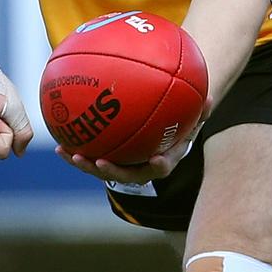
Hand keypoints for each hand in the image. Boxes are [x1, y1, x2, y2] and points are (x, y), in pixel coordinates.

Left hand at [56, 97, 211, 183]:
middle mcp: (140, 165)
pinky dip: (76, 147)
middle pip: (124, 174)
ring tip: (67, 152)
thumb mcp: (193, 115)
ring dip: (84, 162)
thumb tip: (212, 97)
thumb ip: (202, 109)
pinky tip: (59, 137)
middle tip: (96, 161)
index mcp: (162, 158)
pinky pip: (92, 152)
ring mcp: (123, 163)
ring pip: (102, 167)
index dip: (157, 165)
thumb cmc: (180, 119)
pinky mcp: (108, 156)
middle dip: (108, 170)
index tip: (154, 160)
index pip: (161, 167)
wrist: (165, 126)